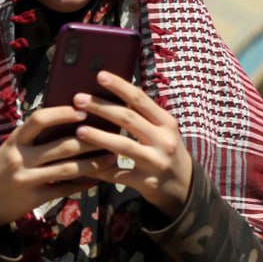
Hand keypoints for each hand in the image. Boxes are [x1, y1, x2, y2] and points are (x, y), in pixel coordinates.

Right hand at [0, 104, 117, 237]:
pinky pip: (64, 190)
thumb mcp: (10, 150)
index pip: (39, 119)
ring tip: (111, 158)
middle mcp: (19, 158)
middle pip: (62, 145)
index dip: (63, 113)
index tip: (84, 110)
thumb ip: (33, 139)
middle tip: (112, 135)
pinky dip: (83, 185)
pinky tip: (97, 181)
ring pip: (67, 169)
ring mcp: (26, 179)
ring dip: (93, 164)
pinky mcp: (33, 198)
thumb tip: (69, 126)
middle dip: (90, 141)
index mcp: (14, 140)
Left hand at [70, 71, 193, 217]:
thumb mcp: (162, 130)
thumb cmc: (165, 150)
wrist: (184, 185)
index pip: (141, 99)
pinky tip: (81, 165)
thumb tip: (110, 92)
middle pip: (128, 119)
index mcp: (166, 122)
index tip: (99, 75)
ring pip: (124, 146)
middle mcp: (164, 140)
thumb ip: (141, 114)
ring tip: (79, 130)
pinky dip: (98, 169)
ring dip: (99, 137)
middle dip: (101, 107)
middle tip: (78, 99)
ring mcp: (156, 162)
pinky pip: (117, 175)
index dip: (120, 86)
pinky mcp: (147, 182)